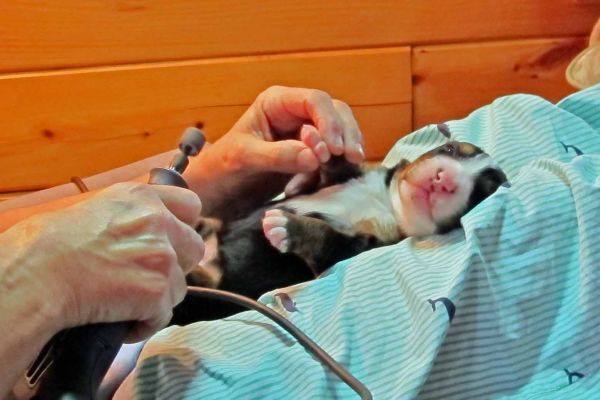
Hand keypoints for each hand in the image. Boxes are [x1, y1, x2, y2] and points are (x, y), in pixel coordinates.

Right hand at [13, 182, 202, 341]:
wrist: (35, 275)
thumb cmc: (48, 247)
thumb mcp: (94, 209)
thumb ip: (129, 216)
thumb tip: (143, 231)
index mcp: (140, 198)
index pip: (190, 204)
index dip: (182, 225)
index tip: (171, 239)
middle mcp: (158, 221)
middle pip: (194, 247)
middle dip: (176, 264)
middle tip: (146, 275)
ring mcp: (161, 255)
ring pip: (180, 285)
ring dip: (158, 297)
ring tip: (126, 301)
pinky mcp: (158, 289)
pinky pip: (163, 315)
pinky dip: (144, 323)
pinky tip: (122, 321)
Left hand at [188, 86, 364, 216]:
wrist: (217, 188)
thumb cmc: (223, 166)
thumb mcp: (244, 159)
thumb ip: (277, 156)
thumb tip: (315, 156)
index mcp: (277, 103)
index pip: (314, 100)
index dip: (329, 122)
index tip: (333, 149)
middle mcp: (295, 112)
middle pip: (334, 111)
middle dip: (345, 132)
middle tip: (351, 158)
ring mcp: (305, 133)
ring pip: (340, 130)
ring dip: (348, 145)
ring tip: (352, 164)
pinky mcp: (310, 154)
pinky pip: (334, 153)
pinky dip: (340, 163)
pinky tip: (340, 175)